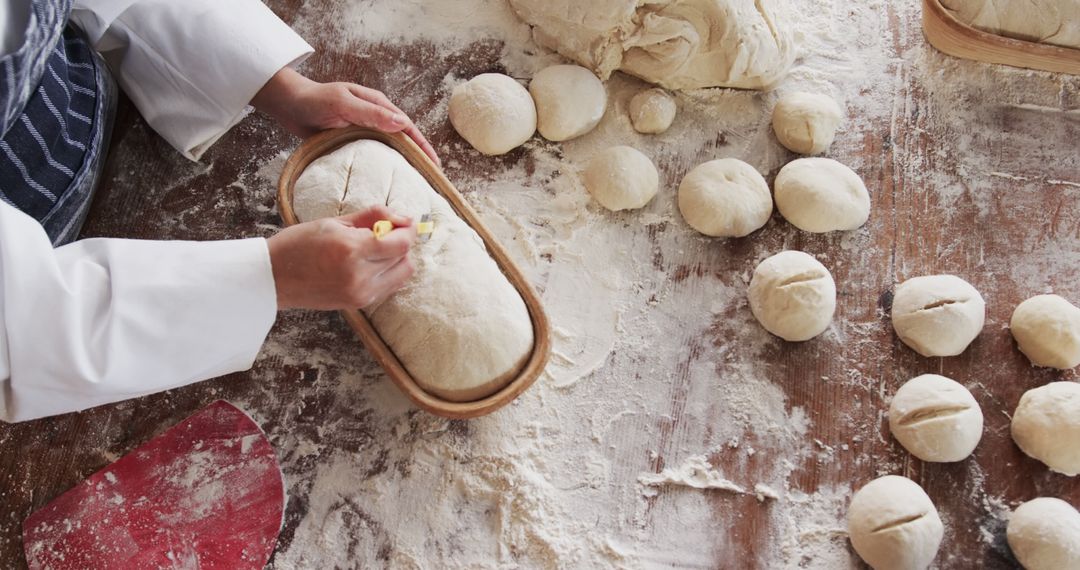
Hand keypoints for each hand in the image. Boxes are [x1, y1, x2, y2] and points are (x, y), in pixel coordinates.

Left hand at [252, 67, 440, 165]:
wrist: (288, 104)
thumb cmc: (315, 101)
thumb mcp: (343, 104)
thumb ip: (371, 113)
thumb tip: (402, 123)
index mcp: (378, 104)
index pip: (407, 127)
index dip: (423, 146)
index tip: (434, 165)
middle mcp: (375, 117)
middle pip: (403, 139)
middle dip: (418, 157)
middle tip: (429, 180)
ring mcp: (364, 130)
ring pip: (389, 149)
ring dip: (401, 164)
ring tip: (412, 184)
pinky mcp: (352, 141)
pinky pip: (372, 155)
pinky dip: (382, 167)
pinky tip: (385, 181)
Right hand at [267, 206, 416, 309]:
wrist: (272, 278)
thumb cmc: (298, 244)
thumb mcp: (334, 222)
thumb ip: (372, 217)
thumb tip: (403, 217)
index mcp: (352, 251)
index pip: (401, 244)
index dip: (407, 230)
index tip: (404, 221)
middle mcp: (360, 276)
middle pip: (405, 259)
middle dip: (401, 243)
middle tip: (384, 232)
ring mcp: (360, 294)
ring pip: (402, 275)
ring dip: (396, 259)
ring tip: (374, 249)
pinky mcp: (358, 304)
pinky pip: (389, 286)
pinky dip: (387, 273)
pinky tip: (368, 264)